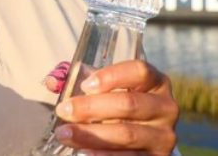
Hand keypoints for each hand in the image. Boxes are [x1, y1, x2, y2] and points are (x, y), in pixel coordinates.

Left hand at [53, 60, 179, 155]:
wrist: (143, 135)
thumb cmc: (118, 103)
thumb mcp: (104, 87)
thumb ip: (78, 79)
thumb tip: (52, 81)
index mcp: (155, 82)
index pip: (139, 71)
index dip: (111, 77)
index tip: (84, 86)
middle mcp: (165, 107)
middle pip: (128, 104)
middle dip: (90, 108)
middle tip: (63, 110)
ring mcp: (163, 135)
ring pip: (127, 133)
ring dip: (91, 134)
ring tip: (65, 133)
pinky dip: (104, 154)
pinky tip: (83, 150)